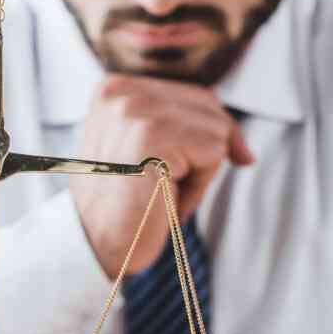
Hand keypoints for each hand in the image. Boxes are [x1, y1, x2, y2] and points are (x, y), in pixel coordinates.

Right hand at [70, 74, 254, 278]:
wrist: (94, 246)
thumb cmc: (125, 203)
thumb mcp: (147, 147)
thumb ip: (181, 123)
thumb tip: (238, 137)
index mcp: (115, 87)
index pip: (196, 95)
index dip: (203, 137)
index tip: (173, 170)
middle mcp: (122, 92)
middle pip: (210, 108)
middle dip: (201, 154)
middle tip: (160, 185)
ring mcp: (136, 111)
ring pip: (218, 130)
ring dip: (199, 172)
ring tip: (160, 191)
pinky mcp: (154, 138)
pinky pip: (215, 154)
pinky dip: (198, 187)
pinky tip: (164, 200)